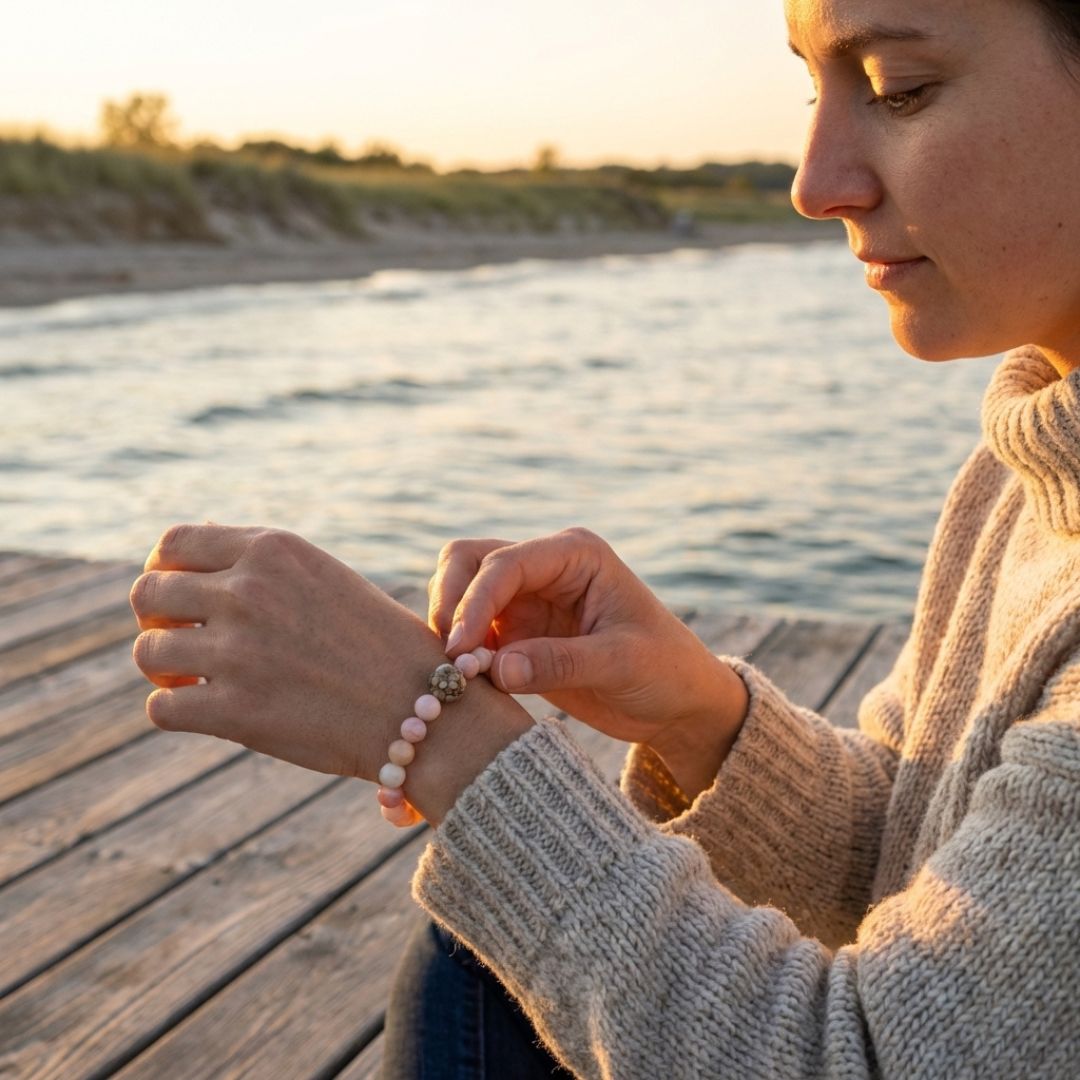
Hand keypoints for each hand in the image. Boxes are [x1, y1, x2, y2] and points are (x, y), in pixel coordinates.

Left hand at [130, 524, 526, 792]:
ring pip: (147, 651)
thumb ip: (260, 565)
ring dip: (165, 669)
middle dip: (157, 621)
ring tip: (196, 680)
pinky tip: (207, 711)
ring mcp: (238, 649)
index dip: (165, 572)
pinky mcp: (234, 709)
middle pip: (146, 594)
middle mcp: (249, 590)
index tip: (181, 599)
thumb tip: (181, 557)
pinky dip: (175, 711)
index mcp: (273, 550)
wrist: (425, 708)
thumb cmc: (378, 645)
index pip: (172, 544)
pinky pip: (161, 707)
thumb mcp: (323, 578)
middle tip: (183, 643)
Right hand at [428, 527, 747, 753]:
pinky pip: (469, 633)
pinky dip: (459, 654)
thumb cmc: (665, 670)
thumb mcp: (621, 663)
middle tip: (449, 657)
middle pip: (468, 561)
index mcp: (575, 554)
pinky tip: (467, 686)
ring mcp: (525, 599)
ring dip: (449, 627)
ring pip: (459, 592)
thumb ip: (559, 662)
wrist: (679, 703)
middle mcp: (544, 568)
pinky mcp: (515, 635)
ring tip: (458, 675)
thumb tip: (492, 668)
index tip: (461, 650)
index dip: (475, 601)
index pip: (505, 563)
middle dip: (450, 603)